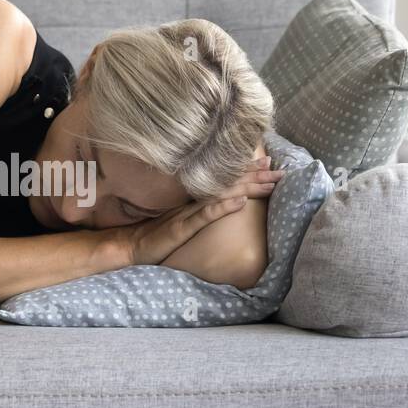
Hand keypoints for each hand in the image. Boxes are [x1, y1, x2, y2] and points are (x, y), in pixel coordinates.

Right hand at [114, 159, 282, 265]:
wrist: (129, 245)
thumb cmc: (153, 233)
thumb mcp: (179, 217)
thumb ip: (197, 208)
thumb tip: (221, 200)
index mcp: (193, 197)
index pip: (223, 180)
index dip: (245, 171)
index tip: (267, 162)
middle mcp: (191, 199)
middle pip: (228, 183)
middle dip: (255, 176)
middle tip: (278, 168)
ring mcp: (186, 211)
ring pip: (221, 194)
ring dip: (246, 186)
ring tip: (268, 180)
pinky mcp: (181, 227)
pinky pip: (204, 215)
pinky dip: (222, 207)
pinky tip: (239, 201)